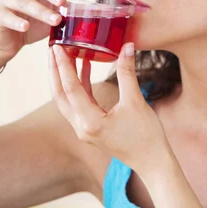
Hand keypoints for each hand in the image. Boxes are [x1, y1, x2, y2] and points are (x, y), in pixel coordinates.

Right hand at [0, 0, 67, 70]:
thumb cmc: (32, 23)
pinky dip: (17, 22)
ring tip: (56, 20)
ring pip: (21, 1)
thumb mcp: (50, 12)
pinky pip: (6, 16)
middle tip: (63, 0)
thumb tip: (83, 7)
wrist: (8, 42)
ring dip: (40, 11)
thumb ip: (62, 7)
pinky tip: (26, 27)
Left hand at [49, 43, 170, 178]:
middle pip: (60, 95)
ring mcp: (84, 129)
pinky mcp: (91, 128)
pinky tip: (85, 67)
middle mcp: (82, 127)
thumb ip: (127, 73)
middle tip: (53, 48)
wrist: (153, 162)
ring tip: (66, 54)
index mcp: (90, 122)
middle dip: (55, 71)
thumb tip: (126, 46)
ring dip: (65, 77)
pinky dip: (79, 84)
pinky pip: (79, 102)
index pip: (71, 88)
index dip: (64, 66)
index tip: (58, 47)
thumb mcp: (136, 101)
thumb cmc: (146, 136)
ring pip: (67, 99)